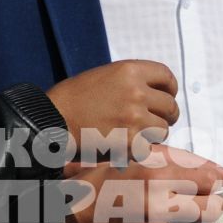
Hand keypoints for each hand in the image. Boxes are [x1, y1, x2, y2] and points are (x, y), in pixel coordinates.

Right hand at [47, 60, 178, 159]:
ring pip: (163, 130)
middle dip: (164, 115)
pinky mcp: (130, 142)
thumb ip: (131, 81)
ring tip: (134, 134)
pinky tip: (124, 146)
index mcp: (129, 71)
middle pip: (170, 106)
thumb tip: (155, 92)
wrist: (51, 122)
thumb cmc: (72, 100)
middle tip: (153, 121)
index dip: (169, 89)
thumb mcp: (103, 77)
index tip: (166, 96)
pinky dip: (139, 150)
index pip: (167, 77)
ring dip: (152, 134)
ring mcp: (134, 119)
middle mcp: (136, 92)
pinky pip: (148, 148)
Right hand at [69, 145, 222, 222]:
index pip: (208, 180)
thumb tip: (215, 170)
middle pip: (212, 209)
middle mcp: (158, 205)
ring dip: (201, 222)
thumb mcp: (136, 158)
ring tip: (189, 213)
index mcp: (155, 175)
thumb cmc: (104, 182)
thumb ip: (175, 160)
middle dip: (215, 203)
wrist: (73, 220)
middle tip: (210, 200)